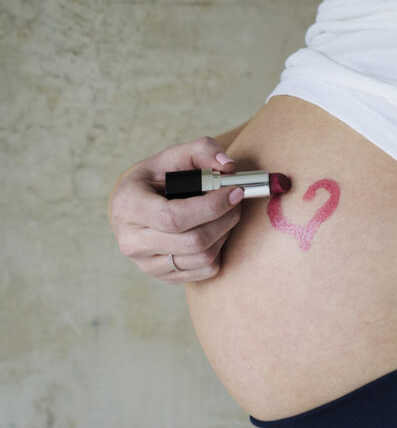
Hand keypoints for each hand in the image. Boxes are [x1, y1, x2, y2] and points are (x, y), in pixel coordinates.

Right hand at [108, 136, 244, 282]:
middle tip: (237, 201)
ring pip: (202, 258)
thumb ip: (203, 150)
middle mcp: (131, 241)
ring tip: (227, 213)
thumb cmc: (158, 178)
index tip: (235, 191)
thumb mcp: (174, 156)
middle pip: (193, 241)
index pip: (174, 217)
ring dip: (225, 233)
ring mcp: (146, 264)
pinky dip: (219, 250)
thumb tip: (229, 166)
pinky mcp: (163, 277)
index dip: (211, 207)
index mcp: (128, 206)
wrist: (136, 206)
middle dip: (225, 219)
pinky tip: (216, 231)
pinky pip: (205, 271)